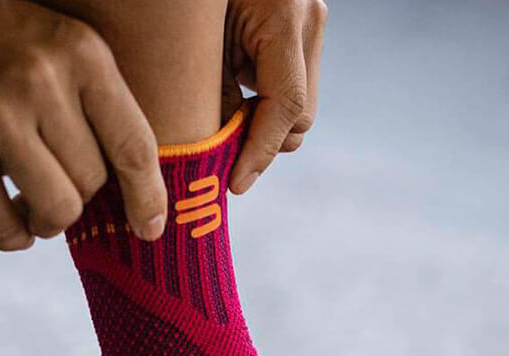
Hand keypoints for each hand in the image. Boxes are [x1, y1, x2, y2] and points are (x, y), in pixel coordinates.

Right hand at [0, 0, 166, 248]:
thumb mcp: (57, 44)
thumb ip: (95, 104)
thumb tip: (135, 192)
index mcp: (82, 53)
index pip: (135, 147)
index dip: (149, 199)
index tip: (150, 230)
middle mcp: (41, 81)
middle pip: (92, 184)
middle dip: (81, 194)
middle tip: (55, 177)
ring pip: (57, 210)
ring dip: (49, 221)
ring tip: (34, 203)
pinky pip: (1, 226)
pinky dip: (13, 236)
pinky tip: (10, 217)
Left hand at [223, 0, 327, 193]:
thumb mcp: (196, 40)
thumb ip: (215, 94)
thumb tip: (223, 150)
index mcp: (285, 15)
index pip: (288, 107)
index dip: (259, 152)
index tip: (234, 185)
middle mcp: (309, 19)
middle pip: (299, 118)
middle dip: (262, 143)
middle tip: (221, 158)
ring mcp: (312, 24)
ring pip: (299, 110)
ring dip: (264, 126)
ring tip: (226, 123)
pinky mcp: (303, 33)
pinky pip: (293, 89)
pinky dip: (266, 106)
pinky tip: (238, 101)